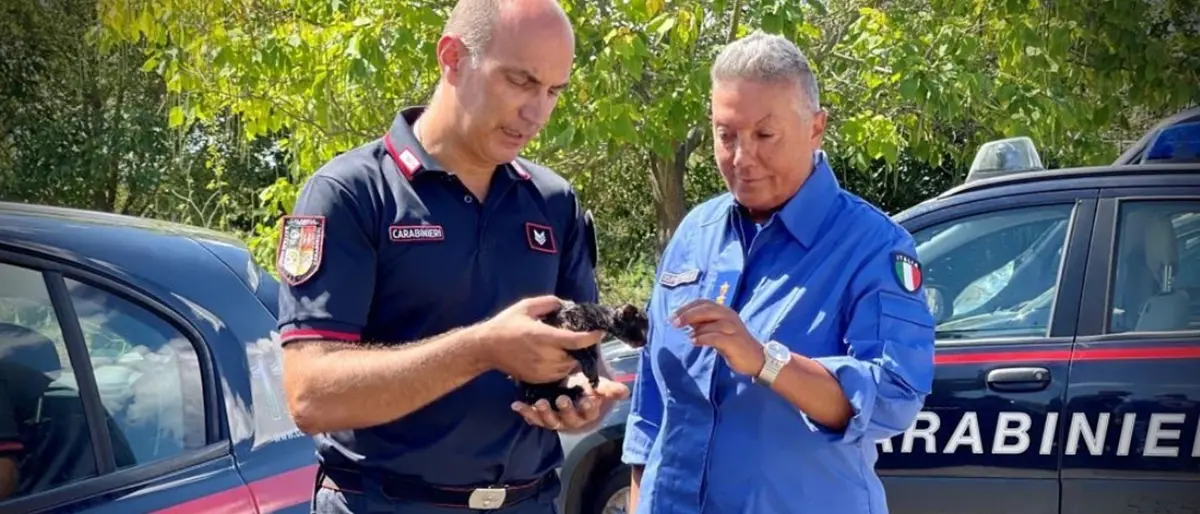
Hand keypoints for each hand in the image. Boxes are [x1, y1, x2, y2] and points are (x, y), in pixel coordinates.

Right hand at [477, 296, 605, 383]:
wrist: (486, 348)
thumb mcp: (526, 306)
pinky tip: (555, 357)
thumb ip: (549, 303)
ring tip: (566, 348)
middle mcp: (545, 356)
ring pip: (569, 368)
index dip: (591, 337)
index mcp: (543, 337)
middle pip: (575, 356)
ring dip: (572, 358)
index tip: (601, 332)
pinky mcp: (538, 379)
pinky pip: (559, 375)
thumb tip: (567, 305)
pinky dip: (562, 367)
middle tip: (580, 338)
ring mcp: (541, 370)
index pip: (575, 341)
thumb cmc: (506, 324)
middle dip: (581, 348)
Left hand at [512, 374, 629, 431]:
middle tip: (561, 400)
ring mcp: (555, 420)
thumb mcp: (598, 386)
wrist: (571, 394)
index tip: (588, 399)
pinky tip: (516, 405)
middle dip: (565, 410)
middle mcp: (572, 420)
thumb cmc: (586, 389)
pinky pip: (532, 418)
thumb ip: (609, 389)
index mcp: (587, 412)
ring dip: (544, 413)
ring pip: (550, 421)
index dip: (589, 407)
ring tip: (540, 403)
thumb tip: (626, 392)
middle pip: (569, 419)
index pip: (590, 411)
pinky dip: (524, 412)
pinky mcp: (541, 418)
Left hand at [672, 299, 765, 376]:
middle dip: (687, 314)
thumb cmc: (733, 344)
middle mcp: (729, 316)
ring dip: (696, 328)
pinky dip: (703, 338)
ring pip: (711, 322)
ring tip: (687, 336)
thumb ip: (703, 324)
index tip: (673, 316)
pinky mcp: (734, 341)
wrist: (756, 359)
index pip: (703, 302)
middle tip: (674, 323)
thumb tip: (683, 321)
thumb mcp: (716, 331)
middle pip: (706, 309)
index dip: (687, 307)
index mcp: (724, 311)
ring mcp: (733, 328)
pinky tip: (694, 342)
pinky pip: (716, 337)